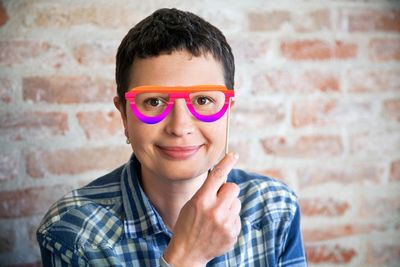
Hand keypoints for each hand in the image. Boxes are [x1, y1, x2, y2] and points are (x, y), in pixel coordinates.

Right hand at [163, 152, 240, 266]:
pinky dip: (230, 220)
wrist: (187, 253)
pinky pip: (237, 217)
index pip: (217, 175)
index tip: (233, 155)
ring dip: (229, 206)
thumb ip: (207, 191)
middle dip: (227, 190)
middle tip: (219, 198)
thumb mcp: (191, 204)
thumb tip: (223, 175)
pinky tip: (218, 228)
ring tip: (216, 217)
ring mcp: (225, 223)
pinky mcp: (232, 233)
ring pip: (237, 202)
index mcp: (201, 200)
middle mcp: (215, 210)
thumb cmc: (187, 225)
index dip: (226, 162)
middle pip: (233, 187)